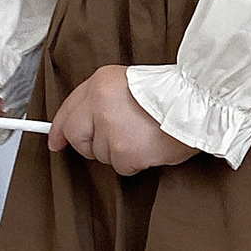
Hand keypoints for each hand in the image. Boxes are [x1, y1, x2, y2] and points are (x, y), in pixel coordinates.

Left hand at [48, 64, 199, 175]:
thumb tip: (74, 128)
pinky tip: (148, 147)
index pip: (69, 109)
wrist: (196, 106)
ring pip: (101, 155)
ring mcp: (111, 129)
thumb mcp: (127, 83)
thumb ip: (100, 100)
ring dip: (119, 152)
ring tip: (141, 136)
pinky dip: (134, 163)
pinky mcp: (125, 152)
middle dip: (91, 145)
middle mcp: (100, 104)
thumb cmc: (168, 96)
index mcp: (100, 83)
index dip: (59, 129)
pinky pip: (120, 167)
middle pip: (78, 138)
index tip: (55, 141)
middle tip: (114, 142)